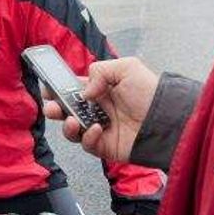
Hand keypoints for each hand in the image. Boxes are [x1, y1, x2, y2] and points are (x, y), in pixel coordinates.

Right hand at [41, 57, 158, 162]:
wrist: (166, 120)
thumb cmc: (150, 92)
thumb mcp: (126, 68)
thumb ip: (100, 71)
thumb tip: (84, 93)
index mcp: (101, 90)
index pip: (73, 90)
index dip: (59, 89)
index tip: (47, 88)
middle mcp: (98, 110)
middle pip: (67, 111)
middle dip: (55, 109)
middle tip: (51, 108)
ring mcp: (100, 128)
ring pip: (71, 130)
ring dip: (66, 125)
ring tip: (70, 120)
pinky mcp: (104, 146)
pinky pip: (86, 144)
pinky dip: (86, 137)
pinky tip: (95, 129)